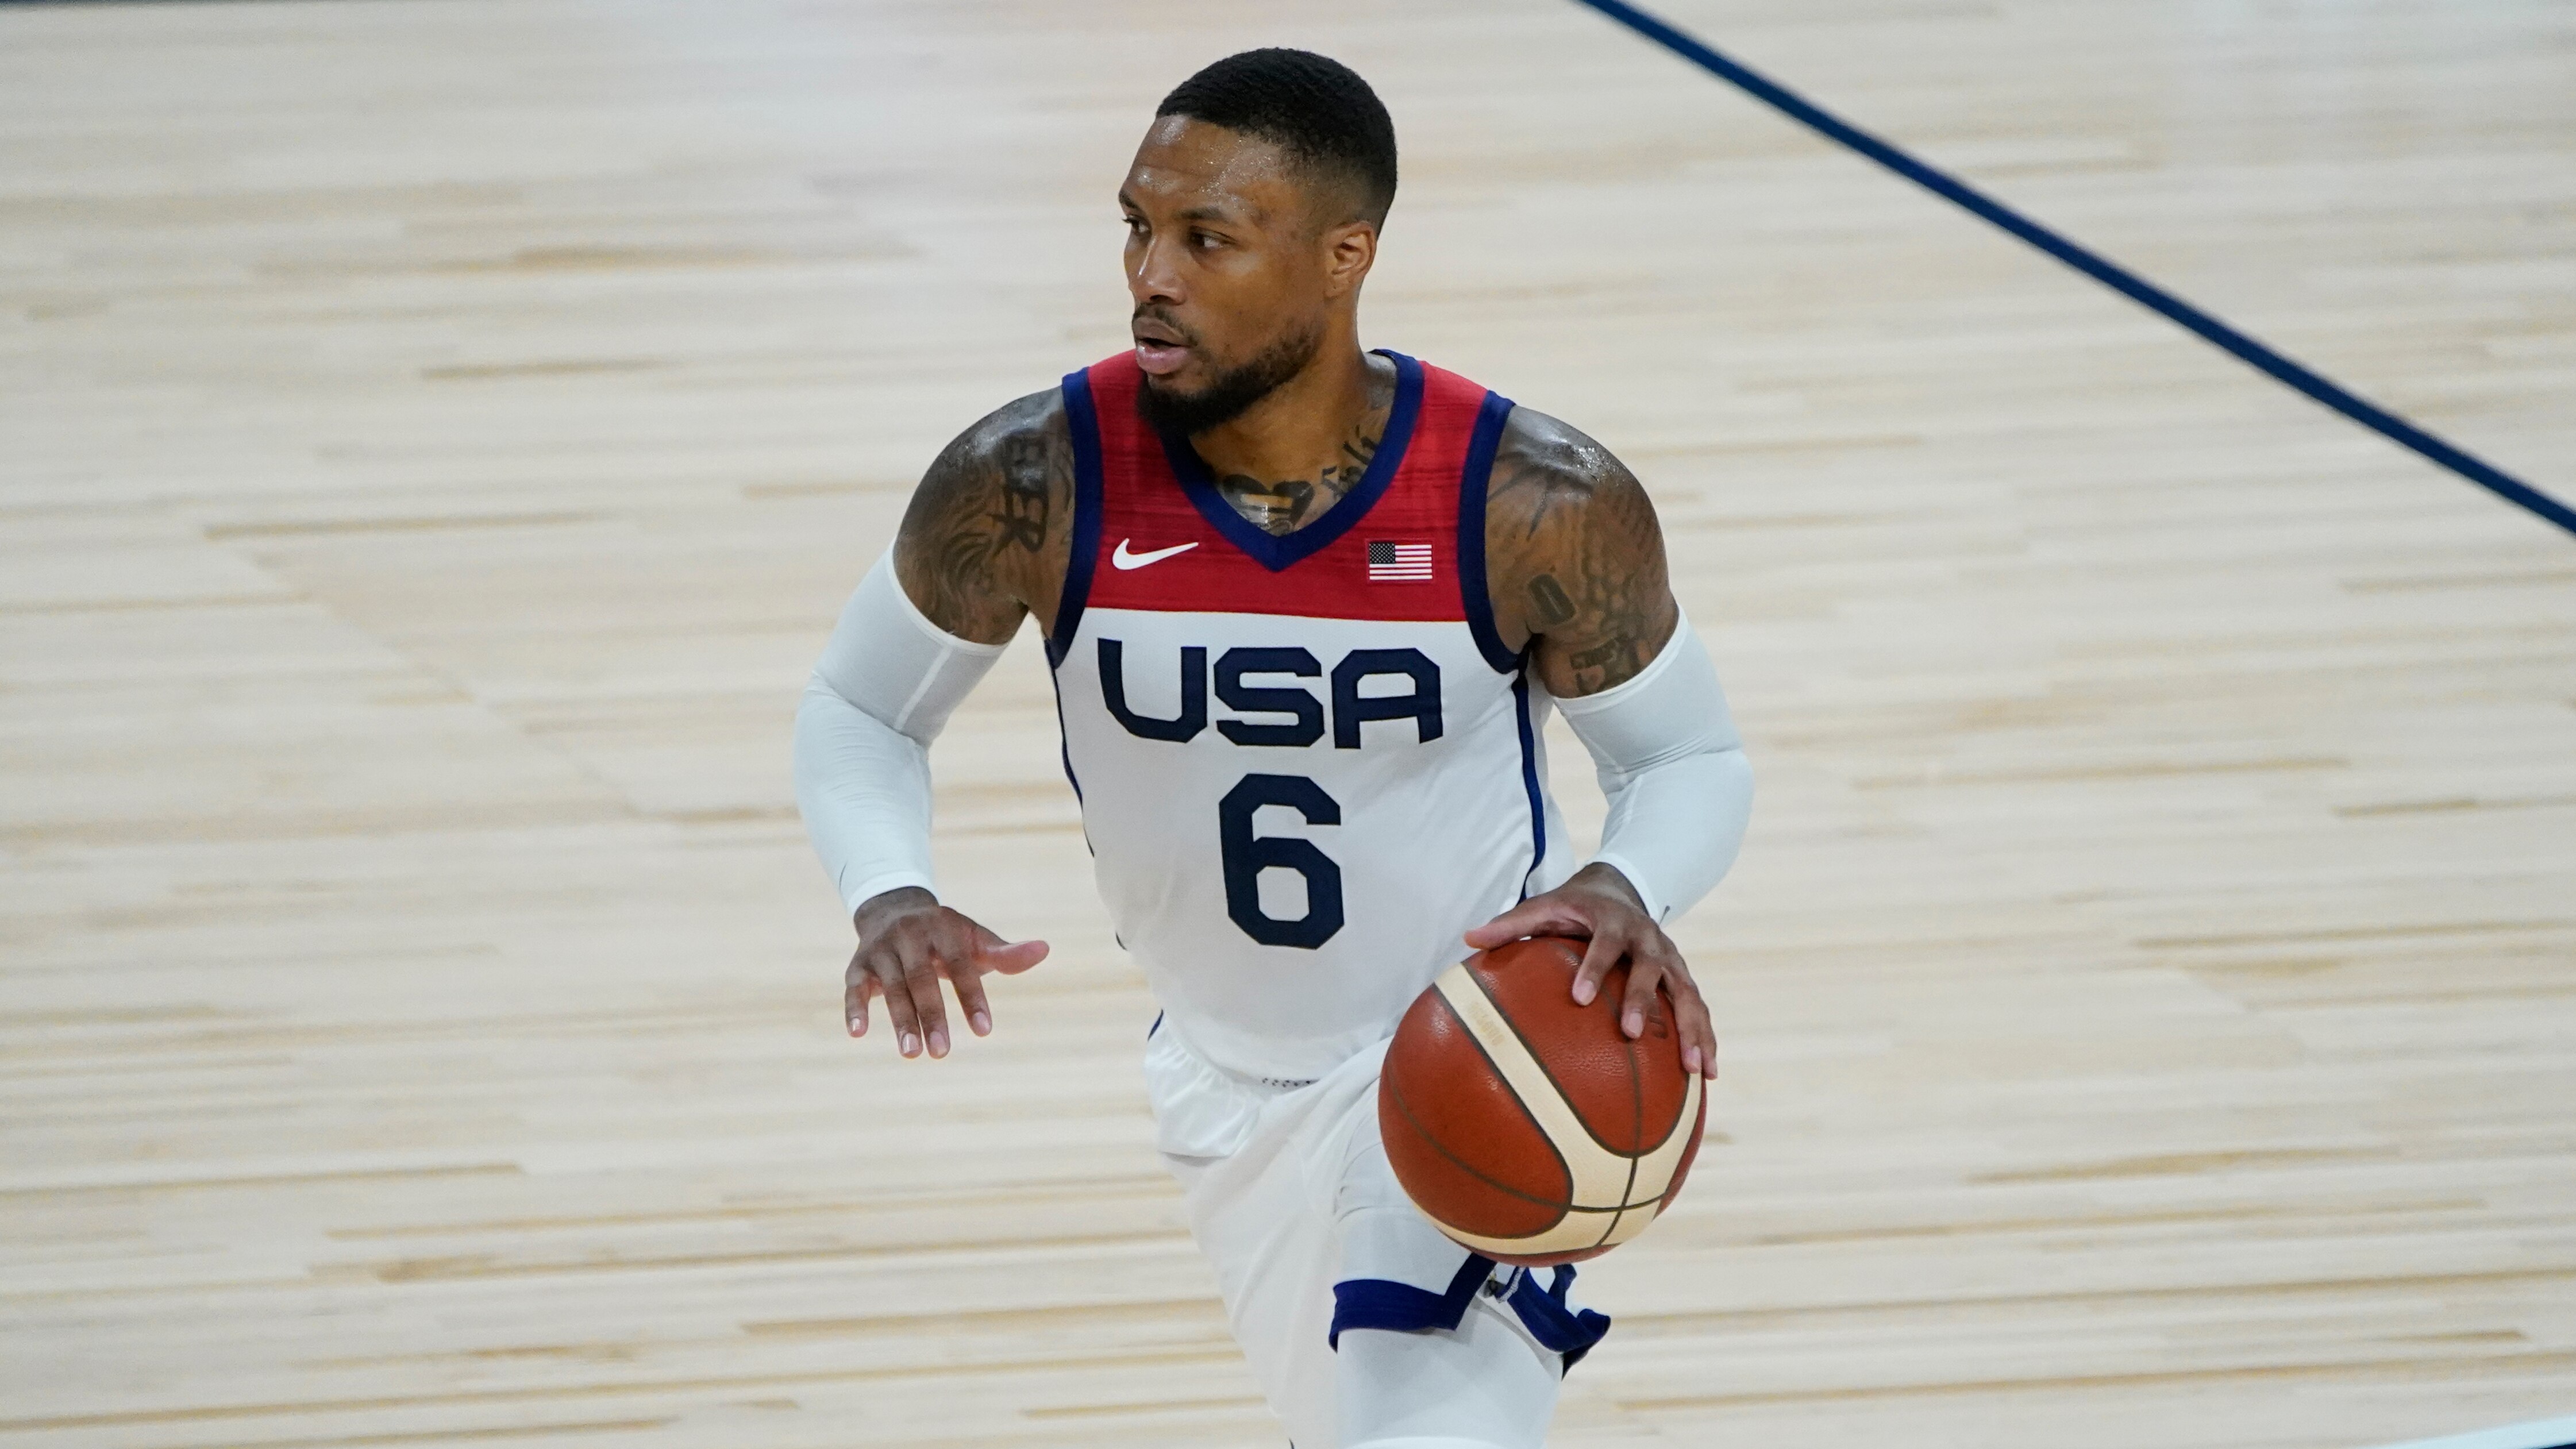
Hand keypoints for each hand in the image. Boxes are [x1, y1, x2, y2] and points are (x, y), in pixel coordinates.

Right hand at [845, 887, 1047, 1058]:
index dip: (972, 997)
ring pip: (891, 987)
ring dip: (900, 1021)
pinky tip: (858, 1034)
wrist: (895, 909)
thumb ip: (1006, 953)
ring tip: (912, 1054)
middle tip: (943, 1053)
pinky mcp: (858, 964)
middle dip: (933, 1016)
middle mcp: (910, 936)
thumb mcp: (975, 940)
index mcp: (944, 929)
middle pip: (922, 979)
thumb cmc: (946, 937)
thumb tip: (1045, 949)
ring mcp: (881, 950)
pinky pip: (854, 988)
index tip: (984, 1031)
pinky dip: (855, 1009)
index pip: (961, 965)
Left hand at [1464, 863, 1717, 1079]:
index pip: (1604, 944)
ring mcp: (1670, 959)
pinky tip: (1707, 1075)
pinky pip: (1699, 1009)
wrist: (1620, 888)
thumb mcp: (1543, 906)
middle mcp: (1648, 938)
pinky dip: (1706, 1038)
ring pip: (1688, 993)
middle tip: (1632, 1034)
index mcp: (1613, 921)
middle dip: (1644, 1000)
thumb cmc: (1573, 906)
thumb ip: (1510, 924)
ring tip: (1694, 1069)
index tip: (1579, 998)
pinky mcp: (1682, 978)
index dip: (1595, 968)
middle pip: (1651, 968)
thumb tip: (1468, 938)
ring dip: (1693, 1029)